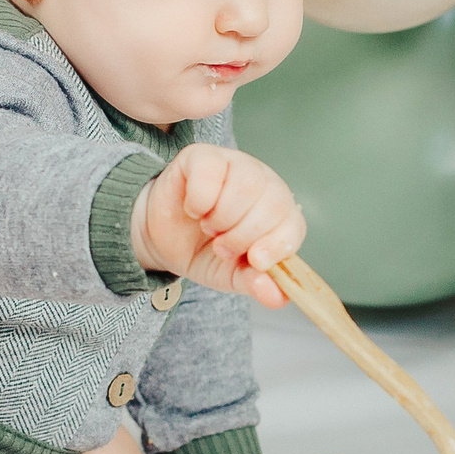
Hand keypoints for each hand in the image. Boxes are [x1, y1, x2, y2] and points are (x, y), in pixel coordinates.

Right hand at [132, 143, 304, 308]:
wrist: (161, 239)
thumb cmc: (204, 250)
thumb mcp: (231, 275)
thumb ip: (255, 283)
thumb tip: (277, 297)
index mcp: (278, 212)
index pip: (293, 223)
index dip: (277, 245)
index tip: (255, 260)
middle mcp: (262, 182)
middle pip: (272, 205)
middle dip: (242, 237)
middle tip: (221, 246)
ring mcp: (234, 164)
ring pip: (244, 188)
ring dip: (221, 219)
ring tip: (209, 228)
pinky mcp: (202, 156)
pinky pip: (209, 175)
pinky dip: (198, 202)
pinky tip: (193, 208)